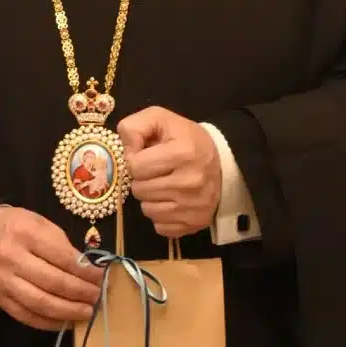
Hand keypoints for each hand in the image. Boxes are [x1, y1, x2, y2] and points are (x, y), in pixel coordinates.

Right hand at [0, 204, 103, 330]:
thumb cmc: (14, 226)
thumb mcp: (38, 222)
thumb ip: (61, 244)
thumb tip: (86, 269)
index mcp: (24, 232)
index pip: (62, 257)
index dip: (86, 271)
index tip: (100, 276)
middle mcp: (11, 257)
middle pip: (53, 282)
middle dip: (81, 292)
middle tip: (97, 296)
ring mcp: (2, 280)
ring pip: (41, 303)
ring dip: (69, 311)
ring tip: (86, 312)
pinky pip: (26, 316)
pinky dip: (49, 322)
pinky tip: (65, 321)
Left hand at [117, 106, 221, 237]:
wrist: (220, 161)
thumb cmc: (184, 139)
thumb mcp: (159, 119)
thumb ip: (133, 127)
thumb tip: (125, 152)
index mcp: (182, 153)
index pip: (135, 167)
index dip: (134, 160)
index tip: (146, 156)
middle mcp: (191, 182)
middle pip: (140, 190)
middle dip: (141, 180)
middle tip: (155, 172)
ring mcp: (195, 206)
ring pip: (147, 210)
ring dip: (149, 198)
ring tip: (162, 185)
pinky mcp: (197, 223)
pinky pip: (161, 226)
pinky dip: (160, 215)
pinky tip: (170, 200)